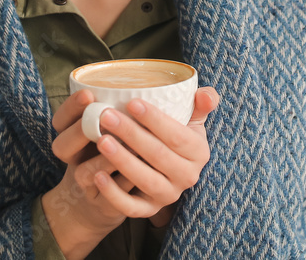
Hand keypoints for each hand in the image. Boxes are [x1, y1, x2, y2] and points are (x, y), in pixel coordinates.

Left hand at [93, 87, 218, 222]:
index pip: (177, 135)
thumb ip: (201, 104)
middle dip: (131, 134)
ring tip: (101, 140)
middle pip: (158, 155)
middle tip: (106, 116)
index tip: (132, 103)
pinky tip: (98, 176)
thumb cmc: (173, 136)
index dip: (154, 120)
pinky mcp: (149, 211)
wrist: (163, 170)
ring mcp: (168, 195)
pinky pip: (131, 207)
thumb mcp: (191, 120)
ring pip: (145, 180)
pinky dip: (114, 194)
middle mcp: (187, 176)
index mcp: (199, 152)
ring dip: (122, 160)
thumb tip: (206, 96)